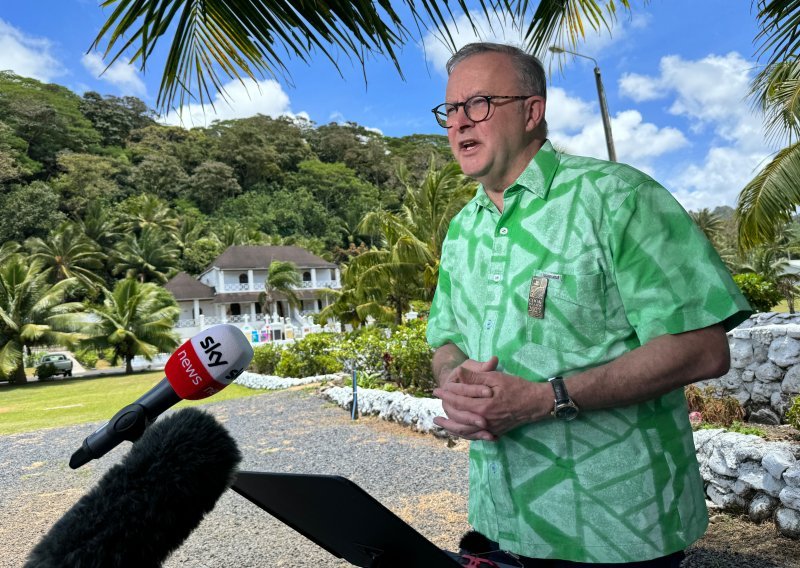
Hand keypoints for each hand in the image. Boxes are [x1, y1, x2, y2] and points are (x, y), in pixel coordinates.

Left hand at [434, 359, 550, 437]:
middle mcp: (485, 420)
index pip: (459, 400)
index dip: (446, 394)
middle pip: (458, 418)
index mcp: (483, 405)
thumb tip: (458, 374)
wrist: (536, 403)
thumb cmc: (517, 387)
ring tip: (439, 422)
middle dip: (445, 411)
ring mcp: (490, 428)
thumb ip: (476, 378)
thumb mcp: (496, 378)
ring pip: (465, 431)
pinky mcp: (495, 432)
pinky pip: (475, 436)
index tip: (437, 390)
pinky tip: (458, 430)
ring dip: (450, 426)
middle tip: (434, 406)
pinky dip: (464, 434)